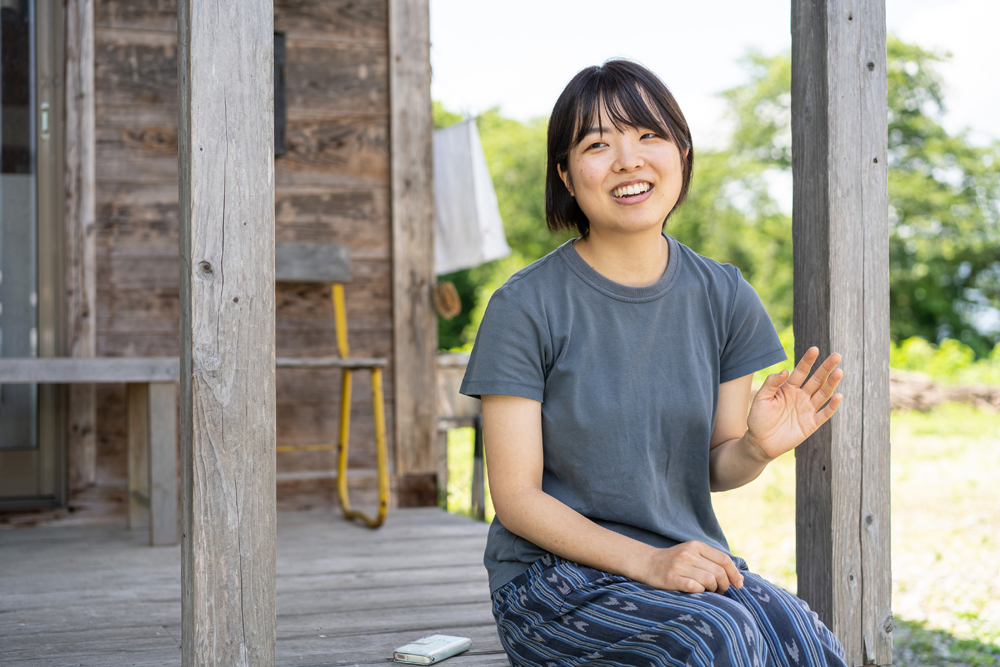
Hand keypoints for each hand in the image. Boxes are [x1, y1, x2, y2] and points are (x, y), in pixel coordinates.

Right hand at [638, 541, 743, 593]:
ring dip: (713, 590)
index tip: (739, 584)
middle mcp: (688, 553)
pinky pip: (695, 587)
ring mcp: (679, 565)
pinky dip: (700, 592)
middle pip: (719, 572)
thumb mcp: (693, 554)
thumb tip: (740, 578)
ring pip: (709, 580)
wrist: (647, 563)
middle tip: (720, 591)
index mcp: (696, 545)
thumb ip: (713, 561)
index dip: (735, 573)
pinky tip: (697, 592)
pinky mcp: (672, 578)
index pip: (724, 559)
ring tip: (709, 592)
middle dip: (725, 585)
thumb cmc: (675, 562)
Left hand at [746, 346, 842, 460]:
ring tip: (839, 372)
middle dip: (826, 368)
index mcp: (788, 388)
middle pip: (816, 380)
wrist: (759, 442)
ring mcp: (807, 410)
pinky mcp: (811, 424)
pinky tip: (838, 395)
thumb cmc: (758, 419)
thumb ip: (771, 383)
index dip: (808, 361)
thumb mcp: (761, 398)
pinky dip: (832, 406)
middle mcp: (800, 396)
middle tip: (836, 356)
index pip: (801, 371)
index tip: (815, 349)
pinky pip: (824, 414)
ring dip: (831, 384)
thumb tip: (785, 370)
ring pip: (823, 394)